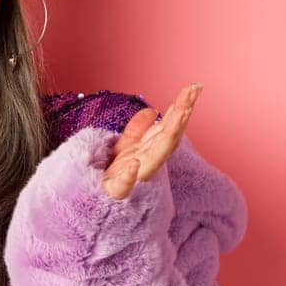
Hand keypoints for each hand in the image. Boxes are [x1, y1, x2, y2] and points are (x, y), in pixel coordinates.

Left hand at [103, 83, 203, 199]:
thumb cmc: (110, 174)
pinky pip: (123, 186)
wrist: (91, 199)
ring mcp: (132, 176)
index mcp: (147, 149)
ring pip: (154, 159)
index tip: (194, 87)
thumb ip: (137, 130)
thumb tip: (152, 110)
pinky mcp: (114, 191)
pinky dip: (130, 176)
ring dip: (167, 140)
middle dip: (180, 118)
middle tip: (191, 97)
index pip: (168, 125)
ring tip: (179, 116)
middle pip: (167, 138)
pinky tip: (134, 164)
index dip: (181, 106)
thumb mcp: (122, 147)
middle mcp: (145, 161)